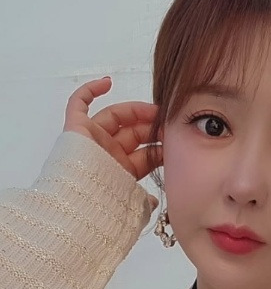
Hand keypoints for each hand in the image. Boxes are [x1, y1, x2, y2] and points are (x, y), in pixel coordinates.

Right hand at [63, 77, 162, 209]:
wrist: (80, 204)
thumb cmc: (106, 205)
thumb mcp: (134, 205)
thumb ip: (145, 202)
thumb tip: (155, 203)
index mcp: (122, 172)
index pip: (146, 153)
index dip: (161, 144)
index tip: (177, 138)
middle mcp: (108, 156)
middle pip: (134, 134)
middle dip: (154, 127)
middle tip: (169, 123)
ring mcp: (91, 141)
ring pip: (116, 118)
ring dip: (137, 111)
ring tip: (155, 110)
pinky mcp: (75, 130)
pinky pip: (78, 105)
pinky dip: (90, 90)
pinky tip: (107, 82)